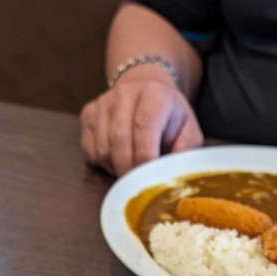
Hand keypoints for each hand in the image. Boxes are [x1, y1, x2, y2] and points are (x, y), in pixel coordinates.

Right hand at [79, 70, 203, 175]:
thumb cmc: (170, 118)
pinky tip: (117, 161)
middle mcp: (125, 93)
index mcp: (154, 94)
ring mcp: (103, 102)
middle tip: (138, 183)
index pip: (144, 127)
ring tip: (130, 169)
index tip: (149, 177)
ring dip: (115, 168)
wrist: (147, 92)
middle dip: (128, 169)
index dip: (145, 157)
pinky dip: (102, 163)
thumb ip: (185, 152)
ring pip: (102, 148)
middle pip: (119, 140)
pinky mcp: (88, 113)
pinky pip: (89, 149)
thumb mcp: (188, 132)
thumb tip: (172, 176)